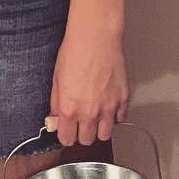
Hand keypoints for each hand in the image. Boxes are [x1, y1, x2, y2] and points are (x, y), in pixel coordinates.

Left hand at [49, 25, 129, 146]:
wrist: (95, 37)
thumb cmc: (75, 52)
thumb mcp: (56, 79)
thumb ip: (56, 104)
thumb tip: (56, 119)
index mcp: (69, 109)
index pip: (67, 139)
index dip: (66, 135)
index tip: (67, 130)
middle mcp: (89, 112)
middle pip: (87, 140)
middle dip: (83, 134)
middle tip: (81, 122)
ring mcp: (108, 107)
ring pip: (105, 135)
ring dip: (99, 129)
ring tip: (96, 116)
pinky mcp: (123, 99)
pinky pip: (120, 119)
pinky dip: (115, 116)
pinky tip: (108, 106)